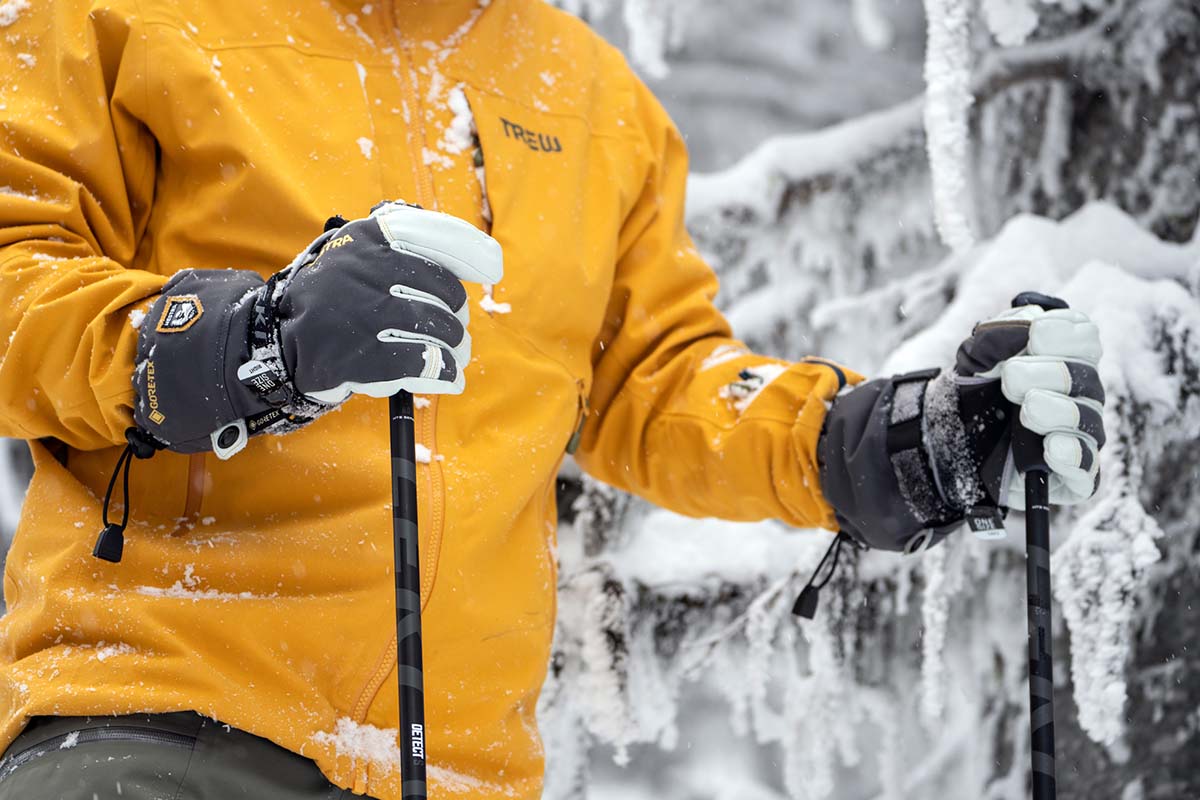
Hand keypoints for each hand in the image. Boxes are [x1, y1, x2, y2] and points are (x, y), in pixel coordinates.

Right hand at [132, 203, 502, 457]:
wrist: (280, 345)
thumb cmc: (335, 301)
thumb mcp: (360, 258)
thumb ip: (409, 250)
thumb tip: (481, 261)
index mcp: (369, 238)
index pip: (435, 235)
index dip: (471, 251)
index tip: (492, 268)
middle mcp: (367, 269)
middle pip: (447, 293)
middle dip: (455, 317)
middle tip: (451, 330)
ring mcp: (364, 313)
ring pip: (442, 331)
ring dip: (454, 349)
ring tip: (450, 356)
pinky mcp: (363, 356)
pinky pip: (426, 364)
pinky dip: (444, 373)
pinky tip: (448, 378)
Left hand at [817, 297, 1104, 551]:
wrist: (950, 441)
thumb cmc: (973, 393)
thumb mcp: (973, 360)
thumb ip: (993, 337)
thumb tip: (1024, 321)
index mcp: (1064, 359)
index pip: (1085, 338)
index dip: (1065, 332)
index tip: (1034, 335)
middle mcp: (1080, 395)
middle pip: (1086, 376)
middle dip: (1047, 372)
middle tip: (1009, 380)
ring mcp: (1079, 435)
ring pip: (1088, 419)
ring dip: (1057, 411)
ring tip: (1026, 410)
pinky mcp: (1072, 474)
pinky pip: (1086, 467)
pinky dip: (1072, 456)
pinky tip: (1051, 448)